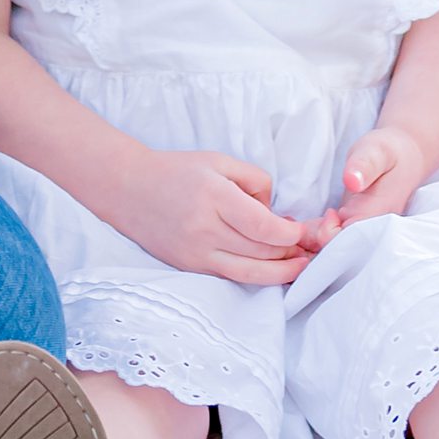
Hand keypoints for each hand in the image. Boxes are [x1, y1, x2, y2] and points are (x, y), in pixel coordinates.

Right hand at [109, 147, 324, 286]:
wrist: (129, 189)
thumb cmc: (178, 170)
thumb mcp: (219, 161)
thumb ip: (254, 181)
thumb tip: (276, 213)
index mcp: (213, 197)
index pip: (262, 228)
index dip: (290, 234)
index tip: (301, 230)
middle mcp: (204, 229)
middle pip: (260, 253)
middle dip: (290, 253)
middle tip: (310, 248)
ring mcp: (195, 254)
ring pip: (249, 273)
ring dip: (280, 273)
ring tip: (300, 266)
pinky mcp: (190, 268)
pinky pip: (231, 278)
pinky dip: (256, 277)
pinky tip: (272, 271)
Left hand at [311, 123, 430, 239]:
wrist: (406, 158)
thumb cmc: (388, 152)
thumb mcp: (375, 151)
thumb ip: (364, 165)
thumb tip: (352, 182)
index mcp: (378, 217)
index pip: (348, 243)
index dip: (330, 233)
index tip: (330, 212)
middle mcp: (374, 232)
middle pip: (340, 252)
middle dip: (318, 242)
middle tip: (306, 222)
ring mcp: (366, 233)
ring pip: (336, 250)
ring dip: (316, 241)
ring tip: (305, 224)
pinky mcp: (357, 229)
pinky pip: (334, 242)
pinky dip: (319, 237)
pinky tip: (310, 225)